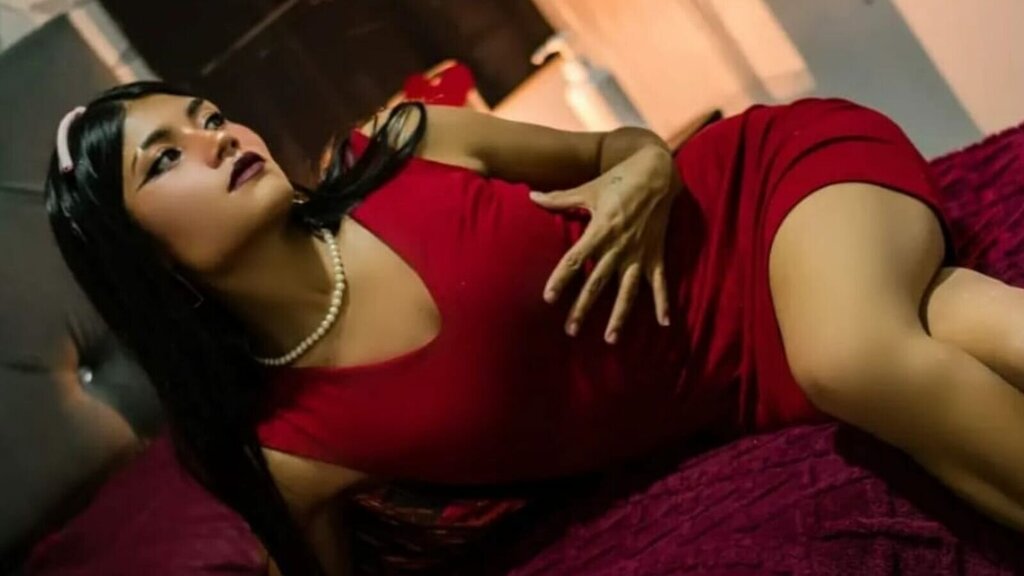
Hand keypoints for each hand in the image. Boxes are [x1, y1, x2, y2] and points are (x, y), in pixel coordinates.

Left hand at [529, 145, 679, 343]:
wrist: (657, 172)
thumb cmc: (618, 180)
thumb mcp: (588, 189)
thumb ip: (560, 199)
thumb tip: (532, 197)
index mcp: (599, 231)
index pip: (575, 260)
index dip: (561, 279)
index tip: (549, 298)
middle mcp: (619, 246)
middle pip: (597, 283)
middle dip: (583, 307)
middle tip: (570, 330)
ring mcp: (639, 253)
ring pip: (628, 291)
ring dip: (620, 316)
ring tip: (610, 338)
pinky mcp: (657, 255)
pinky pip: (660, 283)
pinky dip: (663, 303)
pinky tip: (664, 324)